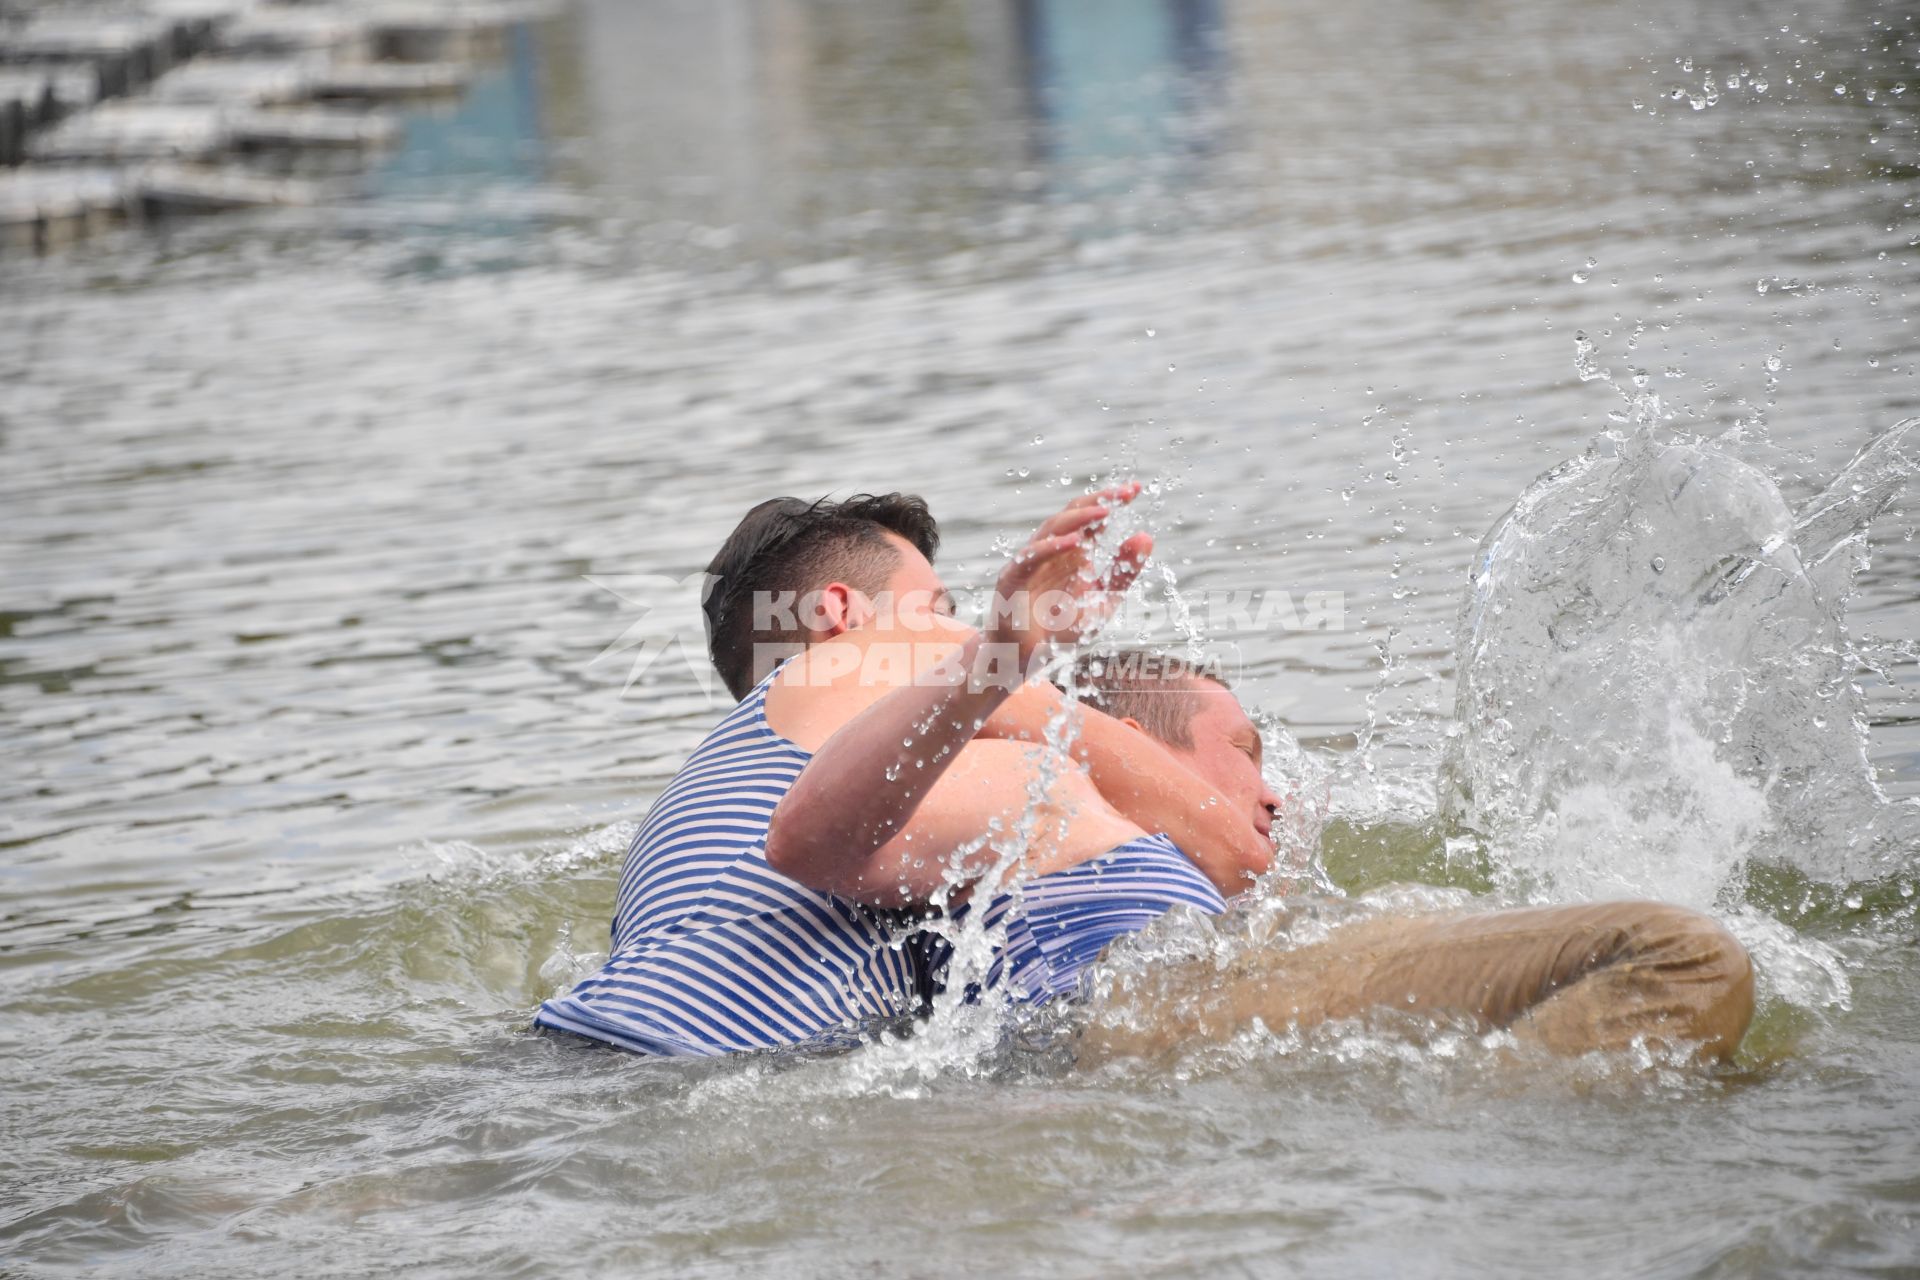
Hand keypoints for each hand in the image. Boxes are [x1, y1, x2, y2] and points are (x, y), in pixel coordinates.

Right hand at [988, 482, 1152, 667]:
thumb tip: (1146, 536)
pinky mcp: (1013, 578)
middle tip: (1126, 492)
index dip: (1112, 499)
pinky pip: (1031, 557)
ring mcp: (1031, 561)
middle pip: (1072, 514)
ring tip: (1105, 511)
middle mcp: (1051, 550)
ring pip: (1052, 529)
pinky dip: (1051, 547)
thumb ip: (1123, 572)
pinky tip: (1075, 542)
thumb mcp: (1102, 601)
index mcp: (1072, 552)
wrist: (1025, 658)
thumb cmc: (1060, 629)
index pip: (1092, 517)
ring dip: (1078, 519)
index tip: (1136, 488)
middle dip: (1099, 501)